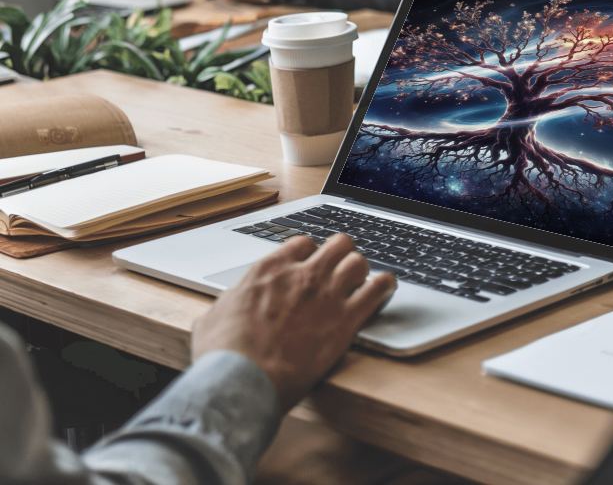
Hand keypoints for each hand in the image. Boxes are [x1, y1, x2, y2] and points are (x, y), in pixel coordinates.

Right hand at [192, 234, 394, 411]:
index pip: (302, 243)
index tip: (310, 263)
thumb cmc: (223, 355)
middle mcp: (302, 275)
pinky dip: (385, 286)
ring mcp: (326, 295)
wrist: (243, 382)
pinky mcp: (345, 321)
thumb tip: (226, 307)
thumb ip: (229, 303)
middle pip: (337, 244)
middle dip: (342, 252)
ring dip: (362, 269)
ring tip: (364, 278)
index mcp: (269, 269)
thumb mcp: (213, 317)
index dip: (309, 253)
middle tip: (342, 265)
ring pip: (358, 261)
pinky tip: (388, 287)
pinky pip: (376, 291)